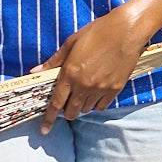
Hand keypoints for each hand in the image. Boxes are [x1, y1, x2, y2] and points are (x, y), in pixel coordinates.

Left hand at [39, 8, 148, 132]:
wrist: (126, 31)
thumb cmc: (97, 32)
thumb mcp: (71, 43)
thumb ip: (53, 61)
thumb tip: (35, 71)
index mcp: (70, 73)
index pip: (56, 103)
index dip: (48, 119)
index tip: (44, 130)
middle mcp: (84, 85)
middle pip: (71, 112)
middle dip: (67, 111)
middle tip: (68, 102)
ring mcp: (101, 88)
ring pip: (86, 109)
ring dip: (82, 105)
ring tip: (84, 91)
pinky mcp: (115, 89)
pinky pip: (101, 106)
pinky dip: (96, 103)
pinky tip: (96, 92)